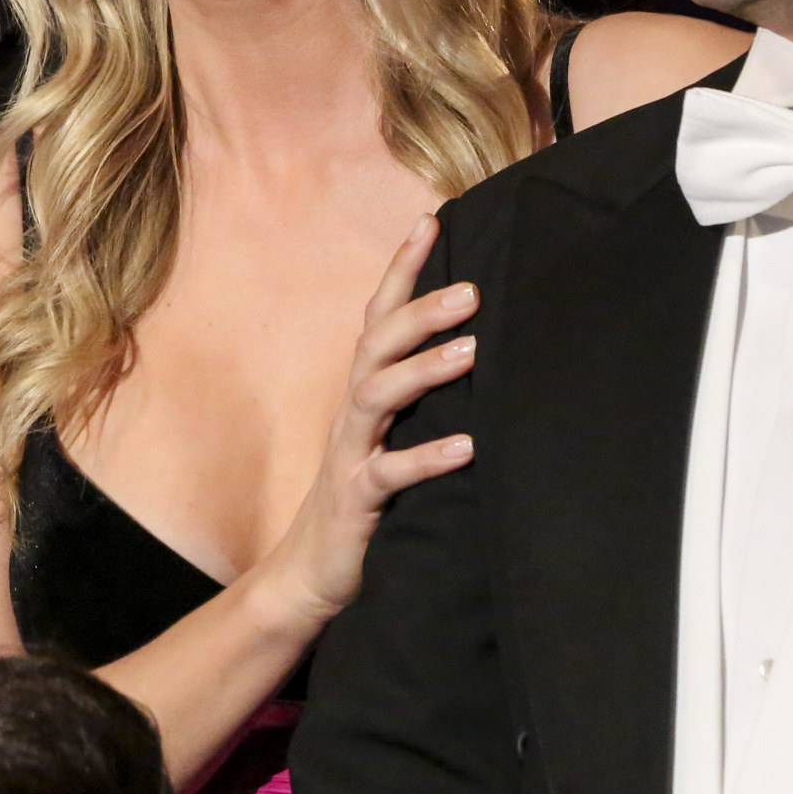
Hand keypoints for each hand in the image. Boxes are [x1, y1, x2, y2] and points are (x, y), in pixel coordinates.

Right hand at [258, 214, 479, 631]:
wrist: (312, 572)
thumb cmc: (366, 496)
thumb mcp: (391, 436)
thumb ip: (420, 397)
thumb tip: (480, 350)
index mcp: (363, 392)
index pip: (379, 317)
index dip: (401, 269)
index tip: (431, 221)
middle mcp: (353, 412)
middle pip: (377, 345)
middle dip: (420, 311)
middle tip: (472, 290)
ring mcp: (351, 453)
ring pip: (377, 397)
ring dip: (424, 370)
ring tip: (472, 353)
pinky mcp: (358, 499)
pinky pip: (390, 473)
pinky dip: (428, 457)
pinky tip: (467, 447)